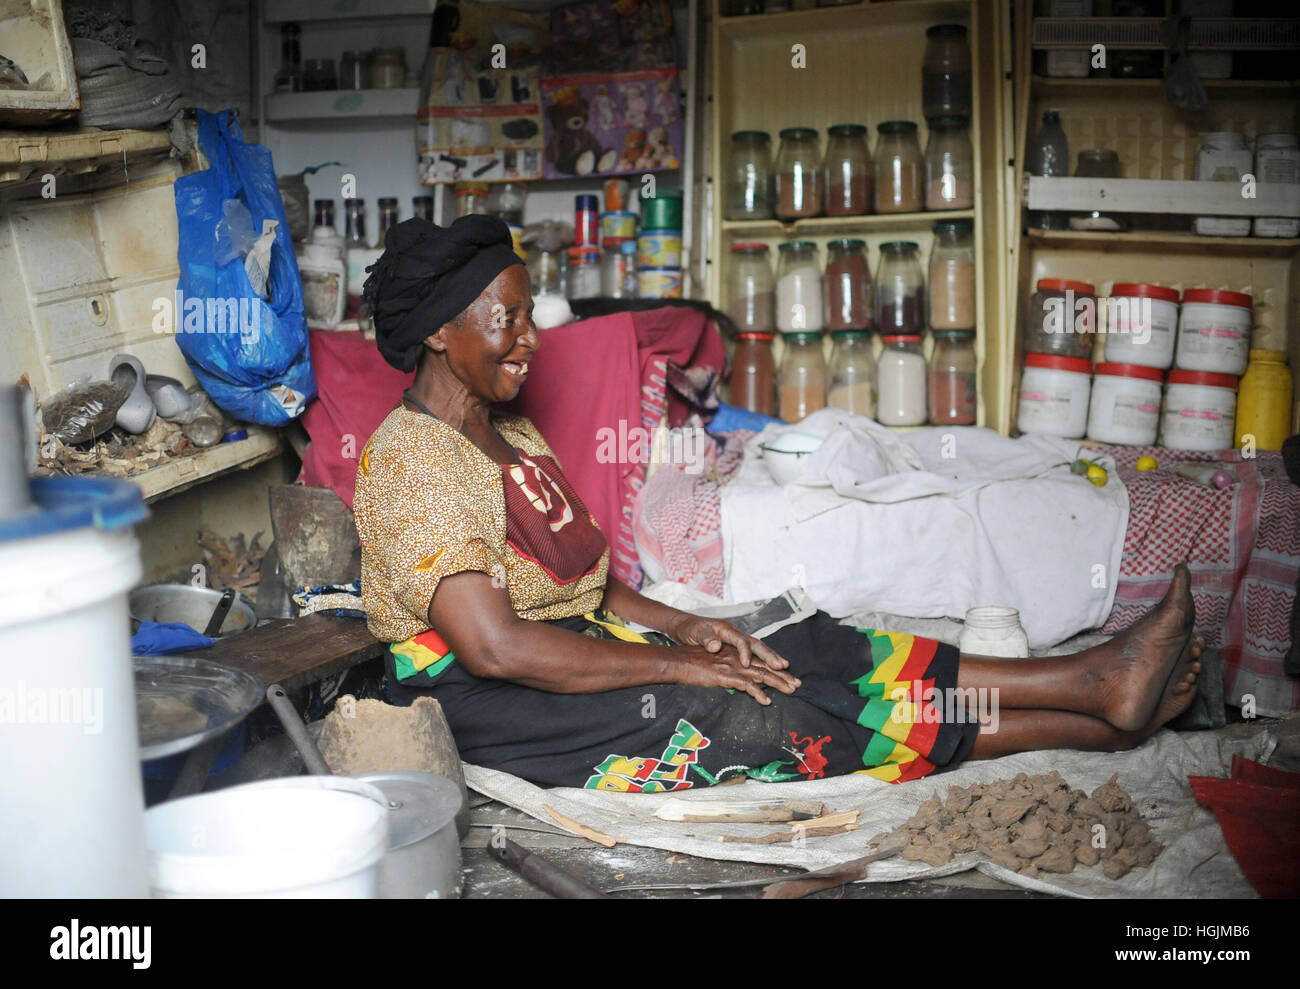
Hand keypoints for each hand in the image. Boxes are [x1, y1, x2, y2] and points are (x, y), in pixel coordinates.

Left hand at [666, 613, 790, 670]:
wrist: (684, 625)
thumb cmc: (689, 628)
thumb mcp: (694, 632)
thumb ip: (705, 638)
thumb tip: (715, 646)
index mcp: (725, 630)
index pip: (740, 640)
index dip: (745, 652)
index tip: (746, 664)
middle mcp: (735, 635)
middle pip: (756, 644)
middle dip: (770, 655)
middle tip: (782, 666)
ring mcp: (736, 641)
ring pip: (758, 650)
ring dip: (771, 659)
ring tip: (785, 669)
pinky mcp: (734, 648)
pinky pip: (753, 655)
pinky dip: (763, 662)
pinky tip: (771, 670)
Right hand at [671, 643, 799, 705]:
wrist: (678, 661)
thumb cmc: (693, 663)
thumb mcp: (715, 664)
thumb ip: (729, 670)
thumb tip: (741, 680)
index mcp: (736, 654)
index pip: (761, 660)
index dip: (776, 667)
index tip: (789, 675)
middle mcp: (737, 657)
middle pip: (765, 666)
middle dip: (783, 676)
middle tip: (798, 684)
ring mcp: (732, 666)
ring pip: (761, 674)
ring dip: (778, 683)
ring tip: (791, 690)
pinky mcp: (725, 675)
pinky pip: (746, 685)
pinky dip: (757, 693)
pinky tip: (766, 701)